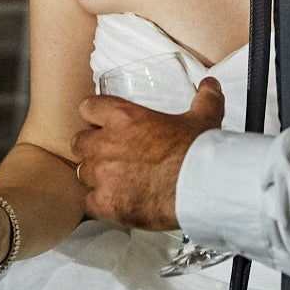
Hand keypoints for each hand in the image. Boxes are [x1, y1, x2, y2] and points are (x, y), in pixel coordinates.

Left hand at [73, 78, 222, 230]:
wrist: (198, 187)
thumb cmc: (197, 152)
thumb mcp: (204, 117)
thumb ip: (205, 98)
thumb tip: (210, 85)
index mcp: (123, 117)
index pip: (88, 108)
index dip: (94, 116)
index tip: (102, 124)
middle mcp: (105, 143)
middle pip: (79, 142)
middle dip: (91, 149)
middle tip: (109, 156)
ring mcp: (102, 174)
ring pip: (82, 173)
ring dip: (96, 177)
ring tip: (115, 182)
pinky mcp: (105, 203)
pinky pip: (88, 203)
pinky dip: (100, 204)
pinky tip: (116, 204)